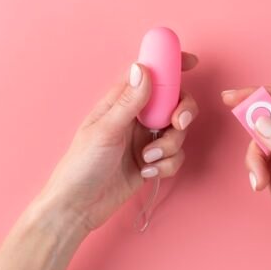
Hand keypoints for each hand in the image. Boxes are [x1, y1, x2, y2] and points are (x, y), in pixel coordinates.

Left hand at [39, 53, 198, 234]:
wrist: (78, 207)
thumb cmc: (81, 166)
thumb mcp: (105, 131)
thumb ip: (128, 101)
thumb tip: (142, 68)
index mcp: (121, 102)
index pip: (149, 73)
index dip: (171, 64)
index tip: (192, 61)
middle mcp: (136, 118)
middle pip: (174, 102)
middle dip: (183, 112)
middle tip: (178, 123)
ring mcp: (145, 140)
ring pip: (178, 132)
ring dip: (170, 146)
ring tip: (147, 158)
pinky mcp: (153, 162)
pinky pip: (176, 156)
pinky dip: (167, 165)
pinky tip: (147, 172)